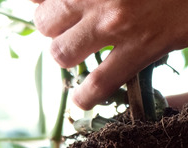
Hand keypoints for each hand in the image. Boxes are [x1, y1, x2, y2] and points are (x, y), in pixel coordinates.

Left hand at [31, 0, 187, 108]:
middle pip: (45, 21)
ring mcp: (117, 22)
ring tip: (76, 57)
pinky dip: (86, 96)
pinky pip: (99, 83)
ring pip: (62, 54)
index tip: (52, 4)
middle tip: (69, 28)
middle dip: (52, 27)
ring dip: (66, 57)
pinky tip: (84, 98)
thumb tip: (84, 2)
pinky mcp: (142, 49)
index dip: (45, 1)